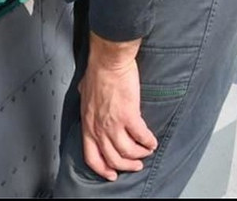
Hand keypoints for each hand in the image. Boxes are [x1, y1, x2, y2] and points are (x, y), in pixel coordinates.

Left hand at [78, 32, 156, 180]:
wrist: (108, 61)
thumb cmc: (97, 72)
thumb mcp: (84, 91)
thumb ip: (88, 102)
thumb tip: (87, 97)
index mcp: (87, 123)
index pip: (91, 156)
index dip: (102, 169)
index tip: (111, 174)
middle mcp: (98, 127)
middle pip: (113, 159)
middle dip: (127, 166)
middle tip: (136, 165)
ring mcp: (113, 123)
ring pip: (128, 152)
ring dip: (140, 154)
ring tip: (146, 151)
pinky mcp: (129, 116)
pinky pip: (142, 137)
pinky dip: (149, 142)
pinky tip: (152, 141)